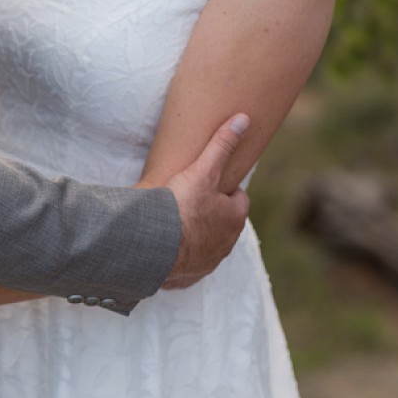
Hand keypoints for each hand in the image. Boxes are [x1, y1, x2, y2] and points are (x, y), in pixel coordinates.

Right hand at [163, 113, 250, 288]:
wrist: (154, 247)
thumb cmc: (182, 208)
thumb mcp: (203, 170)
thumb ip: (222, 145)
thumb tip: (243, 119)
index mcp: (233, 218)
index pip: (238, 200)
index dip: (226, 190)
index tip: (212, 184)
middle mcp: (225, 244)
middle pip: (223, 225)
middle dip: (212, 215)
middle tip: (193, 202)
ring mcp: (206, 263)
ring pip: (206, 247)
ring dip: (196, 237)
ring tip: (177, 224)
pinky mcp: (185, 278)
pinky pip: (186, 266)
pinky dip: (179, 258)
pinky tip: (166, 248)